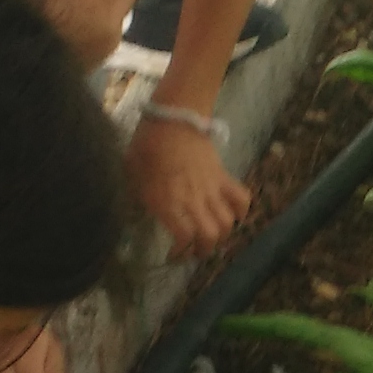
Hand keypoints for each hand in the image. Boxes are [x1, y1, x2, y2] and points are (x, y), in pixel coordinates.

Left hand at [129, 118, 251, 256]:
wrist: (172, 117)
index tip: (173, 255)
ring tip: (212, 236)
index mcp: (167, 201)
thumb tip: (138, 212)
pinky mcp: (223, 176)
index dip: (180, 252)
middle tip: (195, 250)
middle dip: (204, 249)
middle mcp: (192, 199)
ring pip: (227, 222)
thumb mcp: (132, 174)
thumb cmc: (146, 145)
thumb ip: (138, 197)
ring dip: (222, 235)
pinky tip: (233, 215)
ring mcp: (211, 188)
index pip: (183, 237)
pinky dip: (241, 211)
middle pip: (210, 235)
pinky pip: (241, 198)